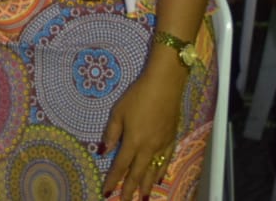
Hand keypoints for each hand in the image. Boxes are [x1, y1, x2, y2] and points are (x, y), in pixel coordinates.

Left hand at [100, 62, 185, 199]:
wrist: (164, 86)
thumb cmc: (137, 96)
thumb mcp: (118, 112)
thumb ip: (111, 133)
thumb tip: (103, 151)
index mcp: (133, 142)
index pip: (120, 166)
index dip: (113, 180)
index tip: (106, 192)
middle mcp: (149, 148)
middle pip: (138, 174)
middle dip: (130, 190)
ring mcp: (162, 145)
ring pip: (153, 171)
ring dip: (147, 185)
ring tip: (143, 197)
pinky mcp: (172, 140)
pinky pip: (166, 162)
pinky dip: (161, 173)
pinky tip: (158, 178)